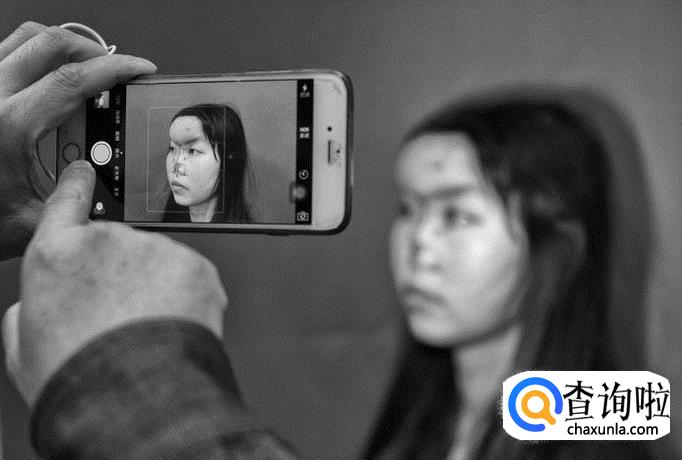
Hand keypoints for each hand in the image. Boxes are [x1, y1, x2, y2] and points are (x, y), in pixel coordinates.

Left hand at [0, 21, 156, 259]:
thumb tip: (100, 174)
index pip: (73, 79)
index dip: (115, 68)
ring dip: (60, 48)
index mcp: (8, 125)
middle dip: (92, 50)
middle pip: (49, 43)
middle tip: (114, 69)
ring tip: (84, 68)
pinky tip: (48, 80)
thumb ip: (75, 197)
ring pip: (23, 39)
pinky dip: (33, 56)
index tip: (138, 69)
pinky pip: (5, 53)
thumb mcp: (36, 217)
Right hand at [2, 161, 227, 405]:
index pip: (66, 204)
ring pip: (157, 264)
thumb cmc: (80, 378)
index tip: (84, 173)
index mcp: (57, 255)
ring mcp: (156, 251)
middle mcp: (108, 242)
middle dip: (122, 275)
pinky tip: (171, 327)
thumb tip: (34, 304)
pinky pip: (189, 277)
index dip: (76, 187)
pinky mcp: (196, 266)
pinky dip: (186, 298)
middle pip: (118, 247)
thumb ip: (28, 311)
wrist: (137, 398)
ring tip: (145, 331)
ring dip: (155, 289)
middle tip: (120, 317)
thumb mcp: (25, 347)